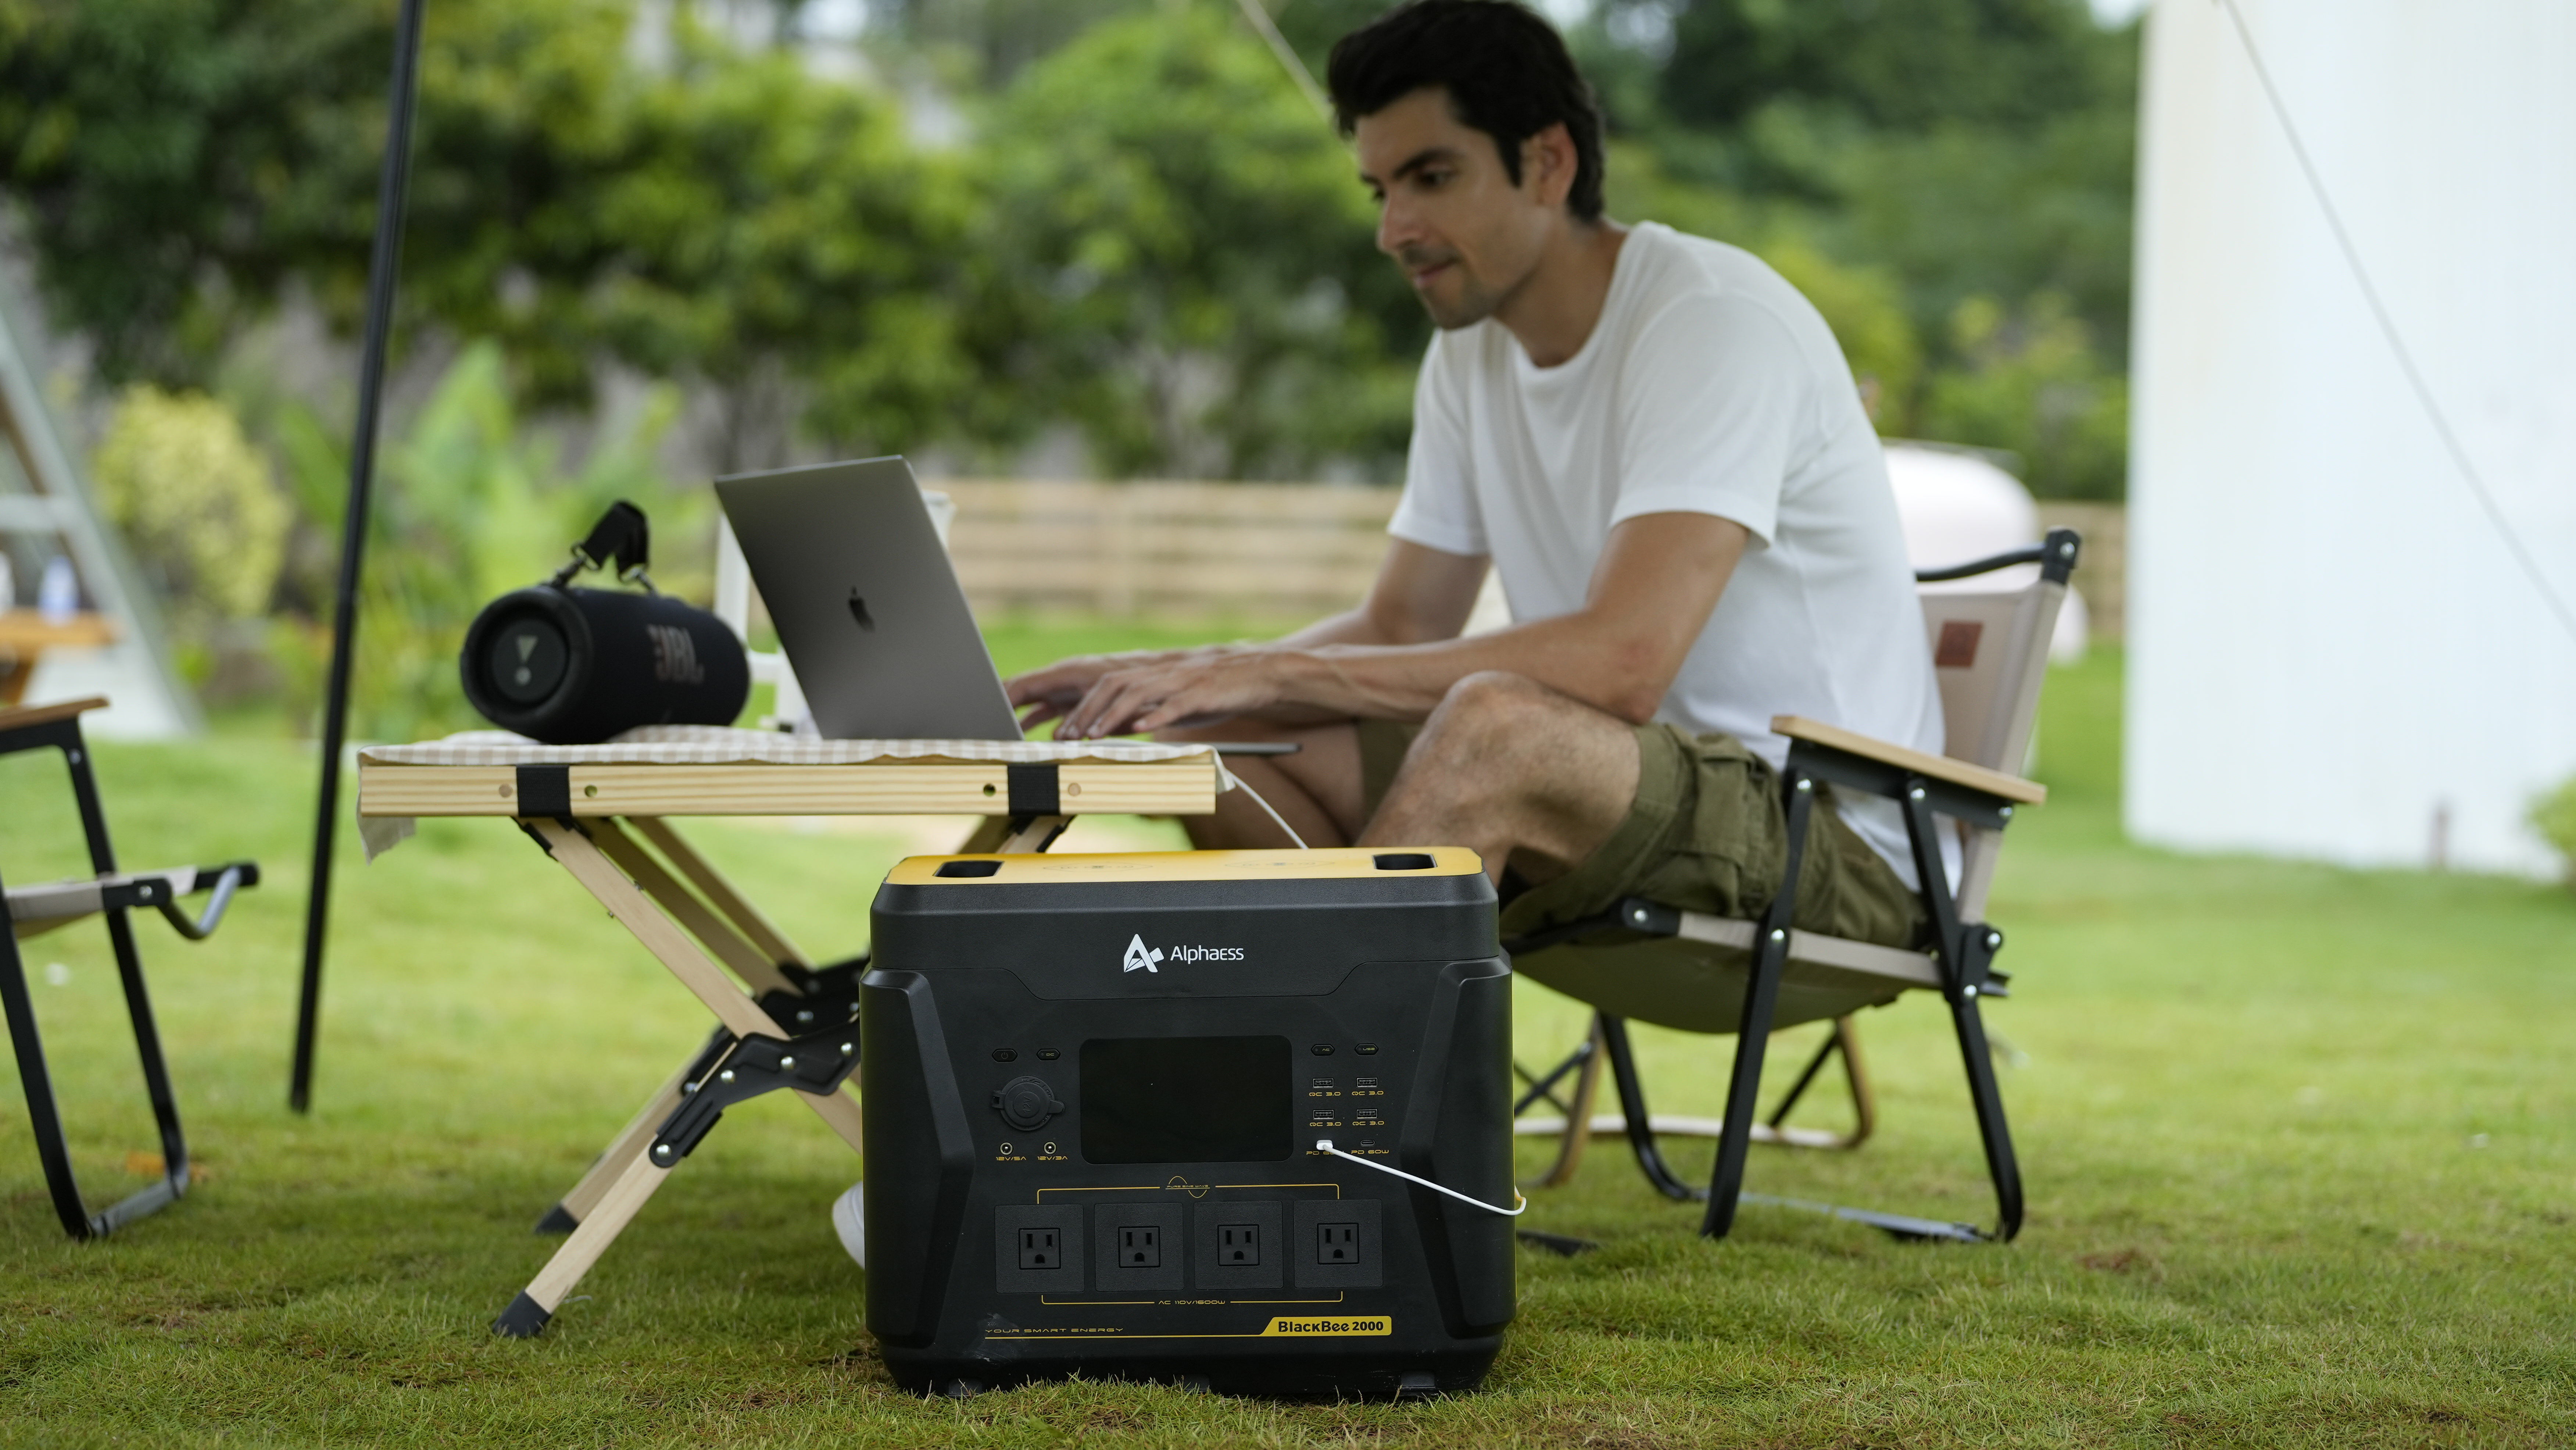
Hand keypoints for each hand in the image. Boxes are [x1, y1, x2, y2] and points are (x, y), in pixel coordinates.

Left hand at [1038, 648, 1303, 739]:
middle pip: (1114, 685)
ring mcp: (1182, 681)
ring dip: (1112, 715)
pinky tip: (1141, 729)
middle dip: (1087, 711)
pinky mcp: (1203, 692)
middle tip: (1069, 736)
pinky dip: (1156, 716)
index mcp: (1154, 675)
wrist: (1261, 674)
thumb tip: (1118, 730)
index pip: (1107, 686)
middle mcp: (1163, 673)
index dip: (1082, 707)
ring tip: (1094, 735)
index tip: (1064, 731)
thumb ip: (1148, 712)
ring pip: (1138, 692)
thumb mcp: (1177, 701)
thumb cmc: (1219, 691)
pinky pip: (1176, 703)